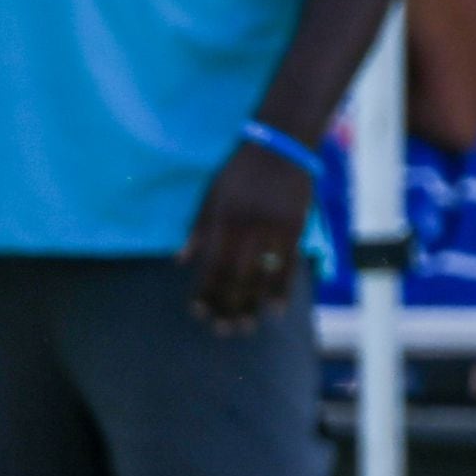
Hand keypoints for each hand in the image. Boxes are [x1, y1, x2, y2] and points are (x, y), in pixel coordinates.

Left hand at [182, 137, 314, 329]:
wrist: (282, 144)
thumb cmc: (240, 170)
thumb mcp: (211, 194)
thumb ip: (197, 229)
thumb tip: (179, 261)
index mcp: (222, 221)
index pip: (210, 265)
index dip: (204, 292)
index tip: (199, 314)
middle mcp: (246, 229)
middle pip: (234, 276)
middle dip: (227, 306)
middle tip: (223, 331)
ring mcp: (273, 229)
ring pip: (261, 276)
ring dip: (252, 305)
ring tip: (245, 328)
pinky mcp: (296, 227)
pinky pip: (289, 266)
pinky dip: (282, 290)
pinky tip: (277, 311)